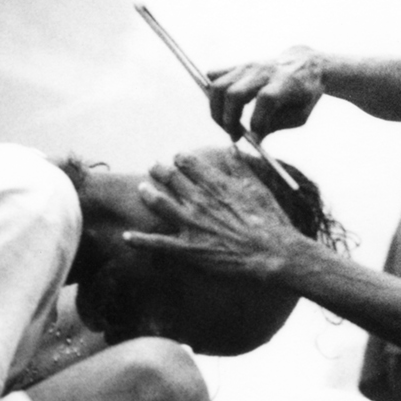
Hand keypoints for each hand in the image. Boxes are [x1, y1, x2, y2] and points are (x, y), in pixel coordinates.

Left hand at [125, 149, 301, 279]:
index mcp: (216, 184)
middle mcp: (200, 200)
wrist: (274, 254)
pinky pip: (158, 243)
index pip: (188, 162)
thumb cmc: (271, 222)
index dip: (180, 158)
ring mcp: (191, 224)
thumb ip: (240, 167)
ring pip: (159, 204)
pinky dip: (140, 241)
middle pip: (170, 178)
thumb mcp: (258, 188)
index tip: (177, 157)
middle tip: (153, 166)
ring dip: (147, 194)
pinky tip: (126, 237)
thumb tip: (231, 147)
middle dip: (159, 170)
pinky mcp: (188, 249)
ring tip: (141, 189)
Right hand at [207, 46, 324, 139]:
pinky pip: (214, 76)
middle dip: (229, 120)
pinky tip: (222, 107)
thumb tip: (253, 139)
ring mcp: (248, 66)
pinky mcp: (238, 65)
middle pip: (234, 93)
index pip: (265, 99)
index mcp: (286, 82)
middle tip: (234, 136)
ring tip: (227, 126)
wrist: (305, 63)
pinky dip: (212, 93)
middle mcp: (264, 71)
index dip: (257, 121)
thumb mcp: (300, 115)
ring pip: (218, 85)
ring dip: (216, 111)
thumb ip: (277, 126)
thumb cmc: (305, 93)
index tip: (254, 139)